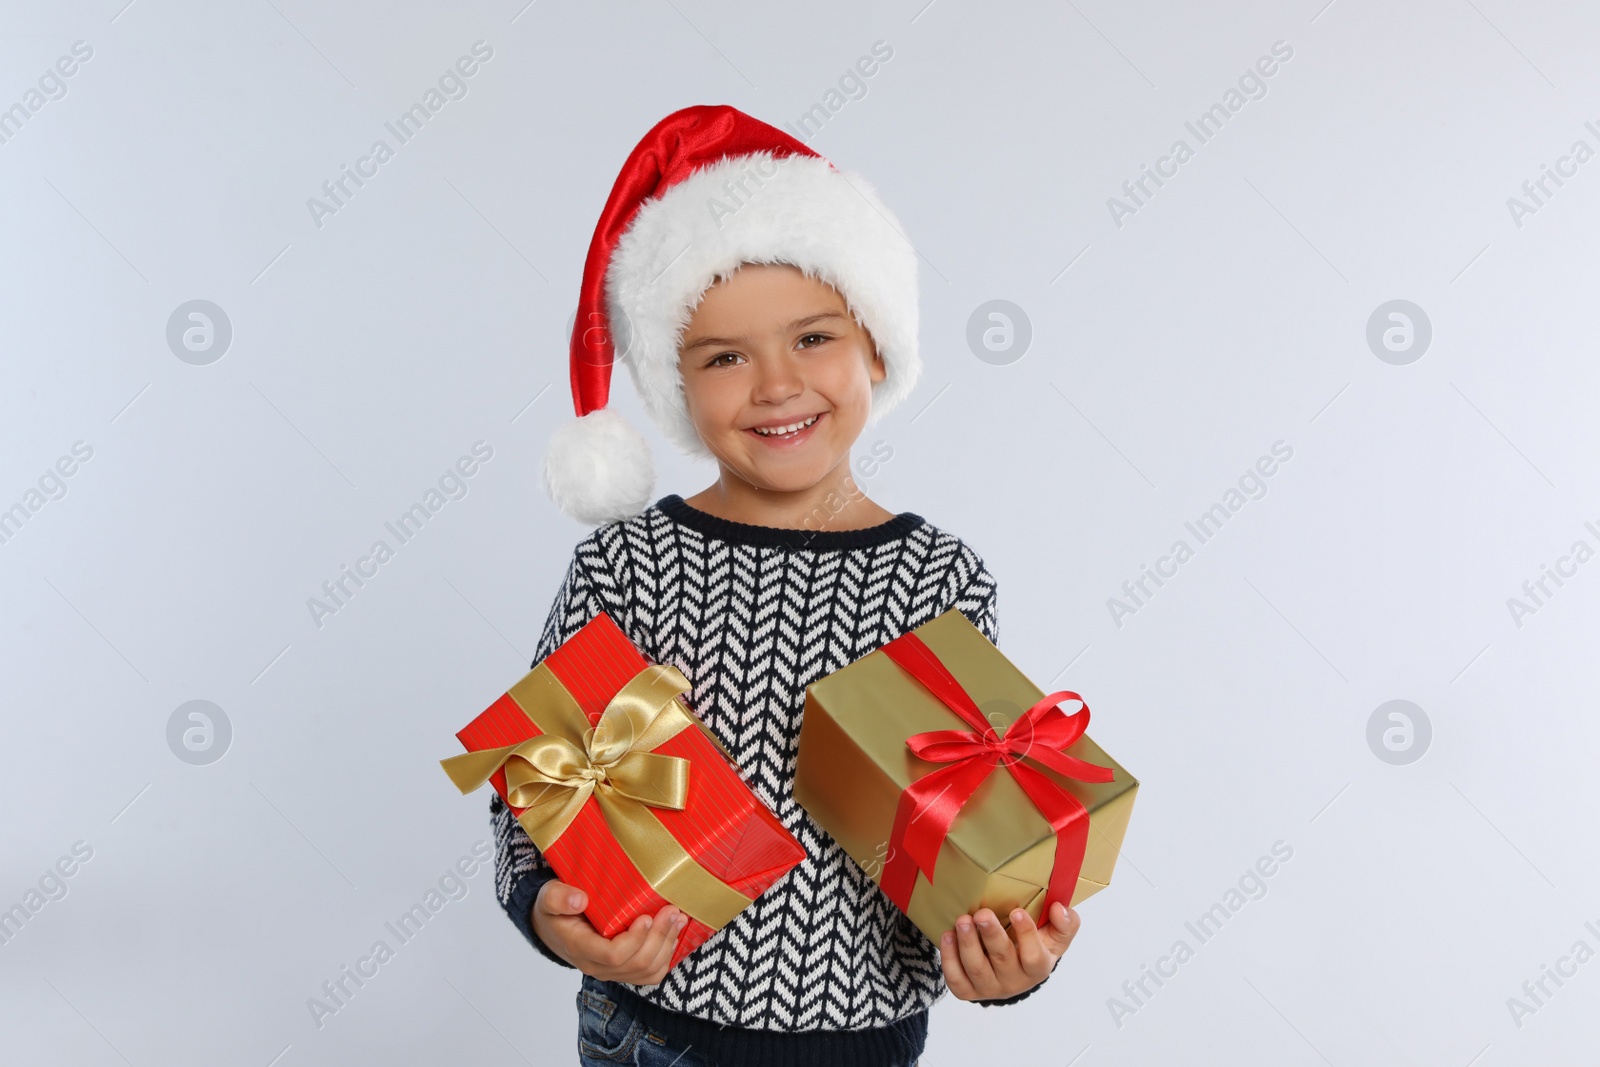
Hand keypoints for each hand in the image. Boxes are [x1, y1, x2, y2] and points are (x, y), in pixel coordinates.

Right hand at [530, 878, 687, 984]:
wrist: (554, 927)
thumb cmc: (555, 909)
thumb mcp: (549, 897)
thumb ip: (559, 898)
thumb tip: (579, 900)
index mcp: (580, 948)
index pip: (612, 955)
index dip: (634, 940)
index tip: (646, 916)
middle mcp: (597, 966)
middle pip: (636, 963)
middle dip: (659, 937)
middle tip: (672, 911)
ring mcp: (612, 972)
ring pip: (647, 971)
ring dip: (667, 945)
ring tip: (678, 919)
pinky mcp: (624, 970)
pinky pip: (650, 973)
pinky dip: (666, 955)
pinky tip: (673, 933)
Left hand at [939, 901, 1079, 1000]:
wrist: (1016, 972)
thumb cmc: (1036, 946)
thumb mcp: (1056, 936)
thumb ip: (1066, 923)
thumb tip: (1059, 908)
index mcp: (1038, 967)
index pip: (1034, 956)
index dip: (1026, 935)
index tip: (1017, 911)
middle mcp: (1014, 982)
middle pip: (1002, 960)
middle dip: (991, 935)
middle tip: (981, 914)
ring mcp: (990, 988)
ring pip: (977, 969)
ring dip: (968, 944)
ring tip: (962, 921)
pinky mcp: (969, 991)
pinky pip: (957, 980)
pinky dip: (950, 959)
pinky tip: (948, 936)